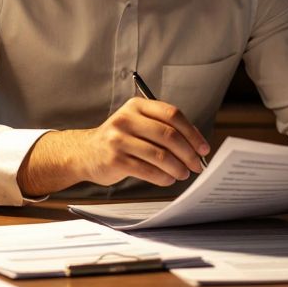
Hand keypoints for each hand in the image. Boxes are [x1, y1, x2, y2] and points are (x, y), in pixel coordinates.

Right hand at [17, 97, 210, 196]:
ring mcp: (118, 139)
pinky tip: (168, 180)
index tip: (203, 147)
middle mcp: (126, 119)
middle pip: (168, 135)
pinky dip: (163, 177)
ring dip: (178, 167)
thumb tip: (196, 144)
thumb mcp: (137, 124)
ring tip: (184, 174)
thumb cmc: (119, 140)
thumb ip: (162, 128)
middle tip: (197, 165)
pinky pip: (147, 170)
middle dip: (188, 153)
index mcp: (136, 106)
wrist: (84, 153)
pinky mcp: (115, 160)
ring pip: (160, 155)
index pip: (172, 115)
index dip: (192, 132)